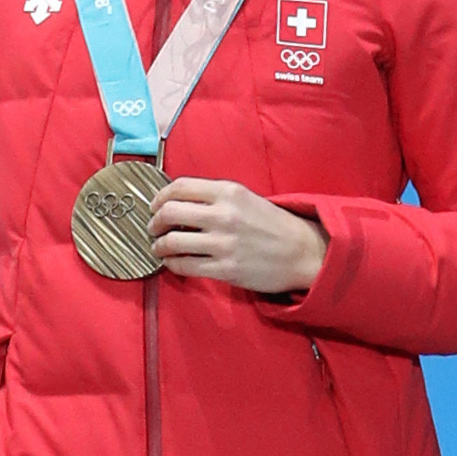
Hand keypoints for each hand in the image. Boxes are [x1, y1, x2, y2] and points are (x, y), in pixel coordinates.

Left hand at [150, 178, 327, 293]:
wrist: (302, 252)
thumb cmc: (272, 225)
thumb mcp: (245, 198)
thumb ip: (213, 198)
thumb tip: (176, 202)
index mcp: (228, 192)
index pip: (179, 187)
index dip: (159, 197)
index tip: (155, 206)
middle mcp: (224, 215)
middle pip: (169, 212)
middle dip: (154, 222)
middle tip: (154, 228)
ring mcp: (223, 243)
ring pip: (172, 241)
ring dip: (159, 246)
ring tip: (160, 247)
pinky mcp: (225, 268)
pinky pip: (184, 266)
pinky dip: (172, 264)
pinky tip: (173, 262)